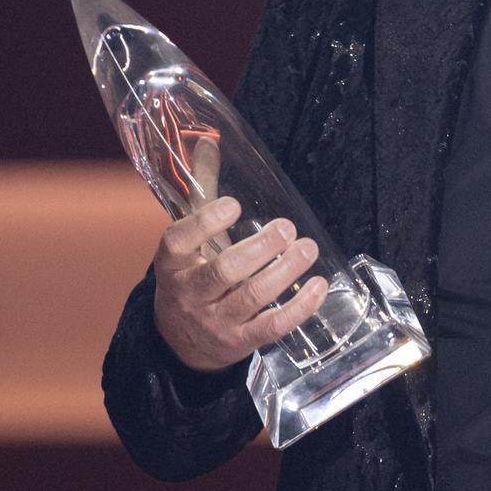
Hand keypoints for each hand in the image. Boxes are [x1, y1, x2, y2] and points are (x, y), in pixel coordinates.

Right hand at [150, 196, 328, 373]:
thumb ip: (203, 202)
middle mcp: (190, 293)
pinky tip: (318, 286)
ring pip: (253, 296)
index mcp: (172, 264)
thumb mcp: (186, 247)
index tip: (234, 205)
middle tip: (287, 228)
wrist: (179, 343)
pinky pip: (274, 325)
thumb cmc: (190, 281)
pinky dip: (300, 306)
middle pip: (225, 270)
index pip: (179, 240)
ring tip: (307, 249)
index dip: (207, 222)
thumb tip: (212, 147)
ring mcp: (215, 321)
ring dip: (286, 270)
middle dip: (261, 247)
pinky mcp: (239, 342)